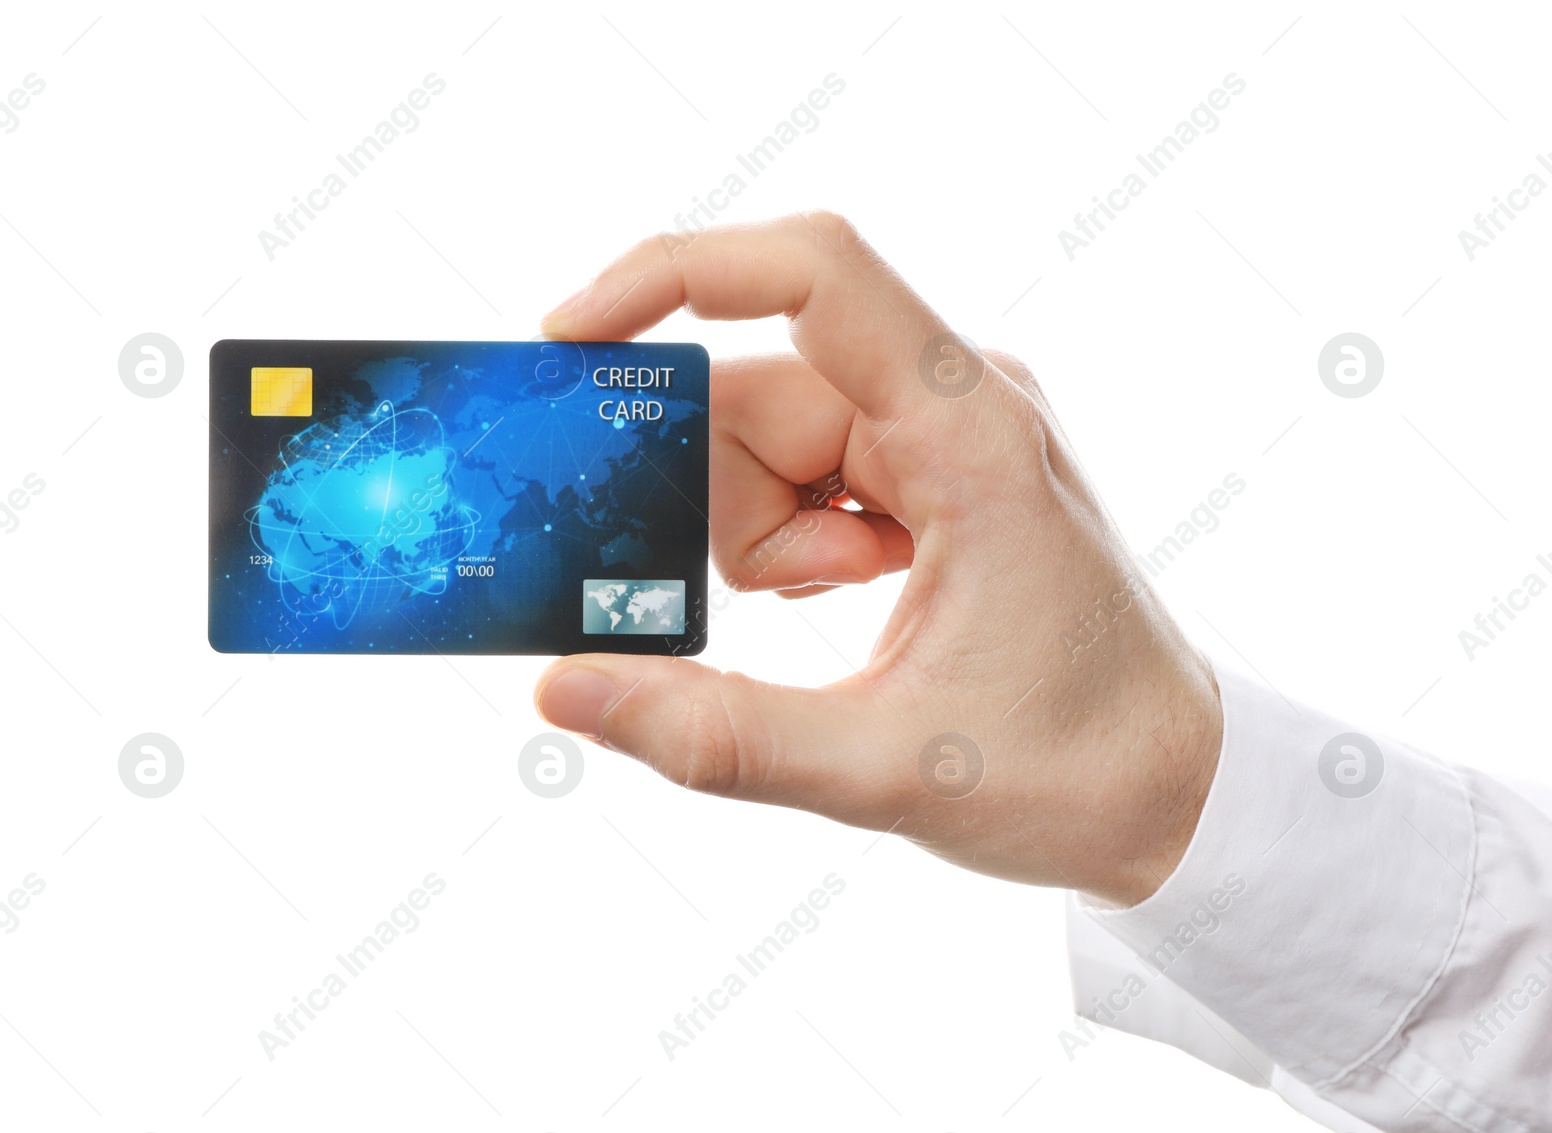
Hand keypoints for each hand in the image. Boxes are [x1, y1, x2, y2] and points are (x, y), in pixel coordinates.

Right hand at [534, 212, 1221, 906]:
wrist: (1174, 786)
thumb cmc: (1072, 768)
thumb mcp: (884, 768)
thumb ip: (717, 733)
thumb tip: (565, 695)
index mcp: (968, 432)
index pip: (813, 273)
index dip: (675, 272)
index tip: (571, 336)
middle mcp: (957, 399)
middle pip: (758, 387)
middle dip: (720, 503)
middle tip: (767, 604)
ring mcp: (944, 426)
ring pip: (769, 431)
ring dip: (760, 532)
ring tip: (839, 607)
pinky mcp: (930, 462)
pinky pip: (804, 461)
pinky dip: (788, 532)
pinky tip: (846, 590)